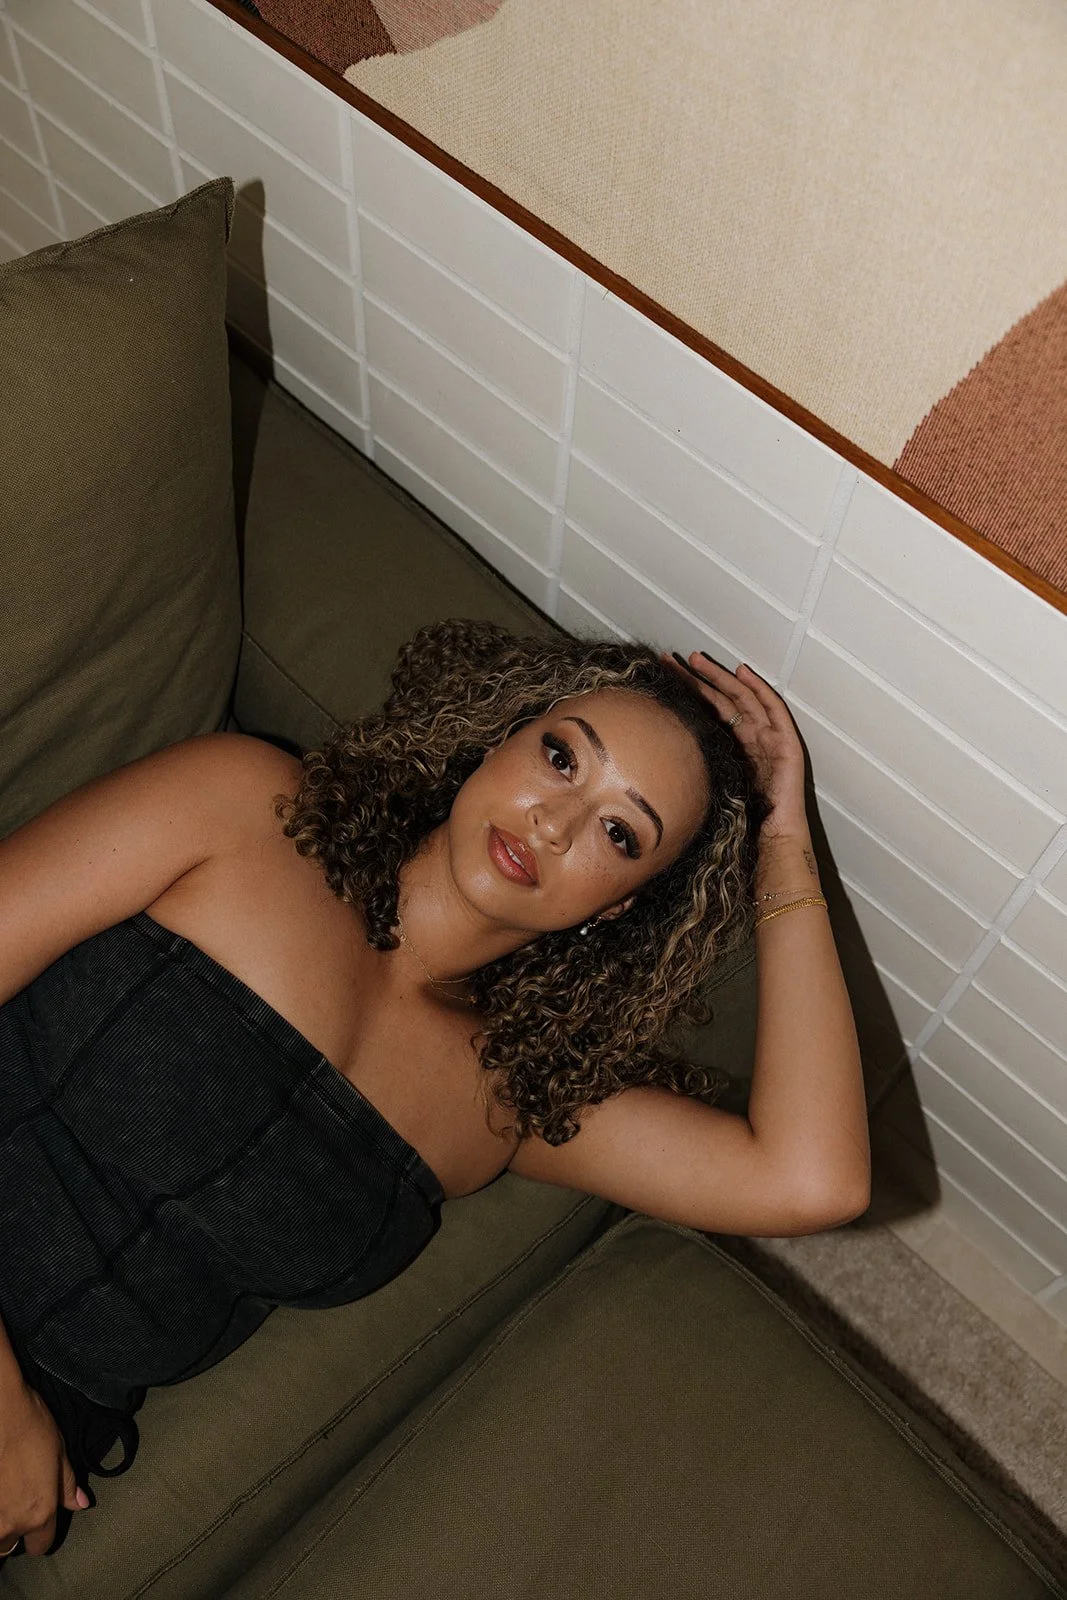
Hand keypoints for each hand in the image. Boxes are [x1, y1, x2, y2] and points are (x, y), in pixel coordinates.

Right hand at [0, 1382, 87, 1557]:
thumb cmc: (31, 1427)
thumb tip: (80, 1503)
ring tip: (4, 1497)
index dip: (42, 1533)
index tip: (39, 1520)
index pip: (41, 1546)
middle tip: (15, 1503)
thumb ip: (66, 1485)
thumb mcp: (59, 1454)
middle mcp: (9, 1524)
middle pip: (10, 1546)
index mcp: (39, 1513)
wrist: (1, 1410)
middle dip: (14, 1530)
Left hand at [663, 652, 807, 838]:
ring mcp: (769, 737)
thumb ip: (692, 767)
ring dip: (721, 676)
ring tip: (697, 659)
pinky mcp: (786, 743)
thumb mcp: (708, 784)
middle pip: (721, 699)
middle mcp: (750, 737)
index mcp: (732, 746)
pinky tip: (742, 673)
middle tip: (671, 660)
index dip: (686, 694)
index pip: (707, 712)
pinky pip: (773, 709)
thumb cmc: (742, 818)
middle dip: (697, 678)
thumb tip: (656, 754)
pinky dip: (759, 689)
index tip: (661, 679)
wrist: (770, 837)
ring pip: (742, 697)